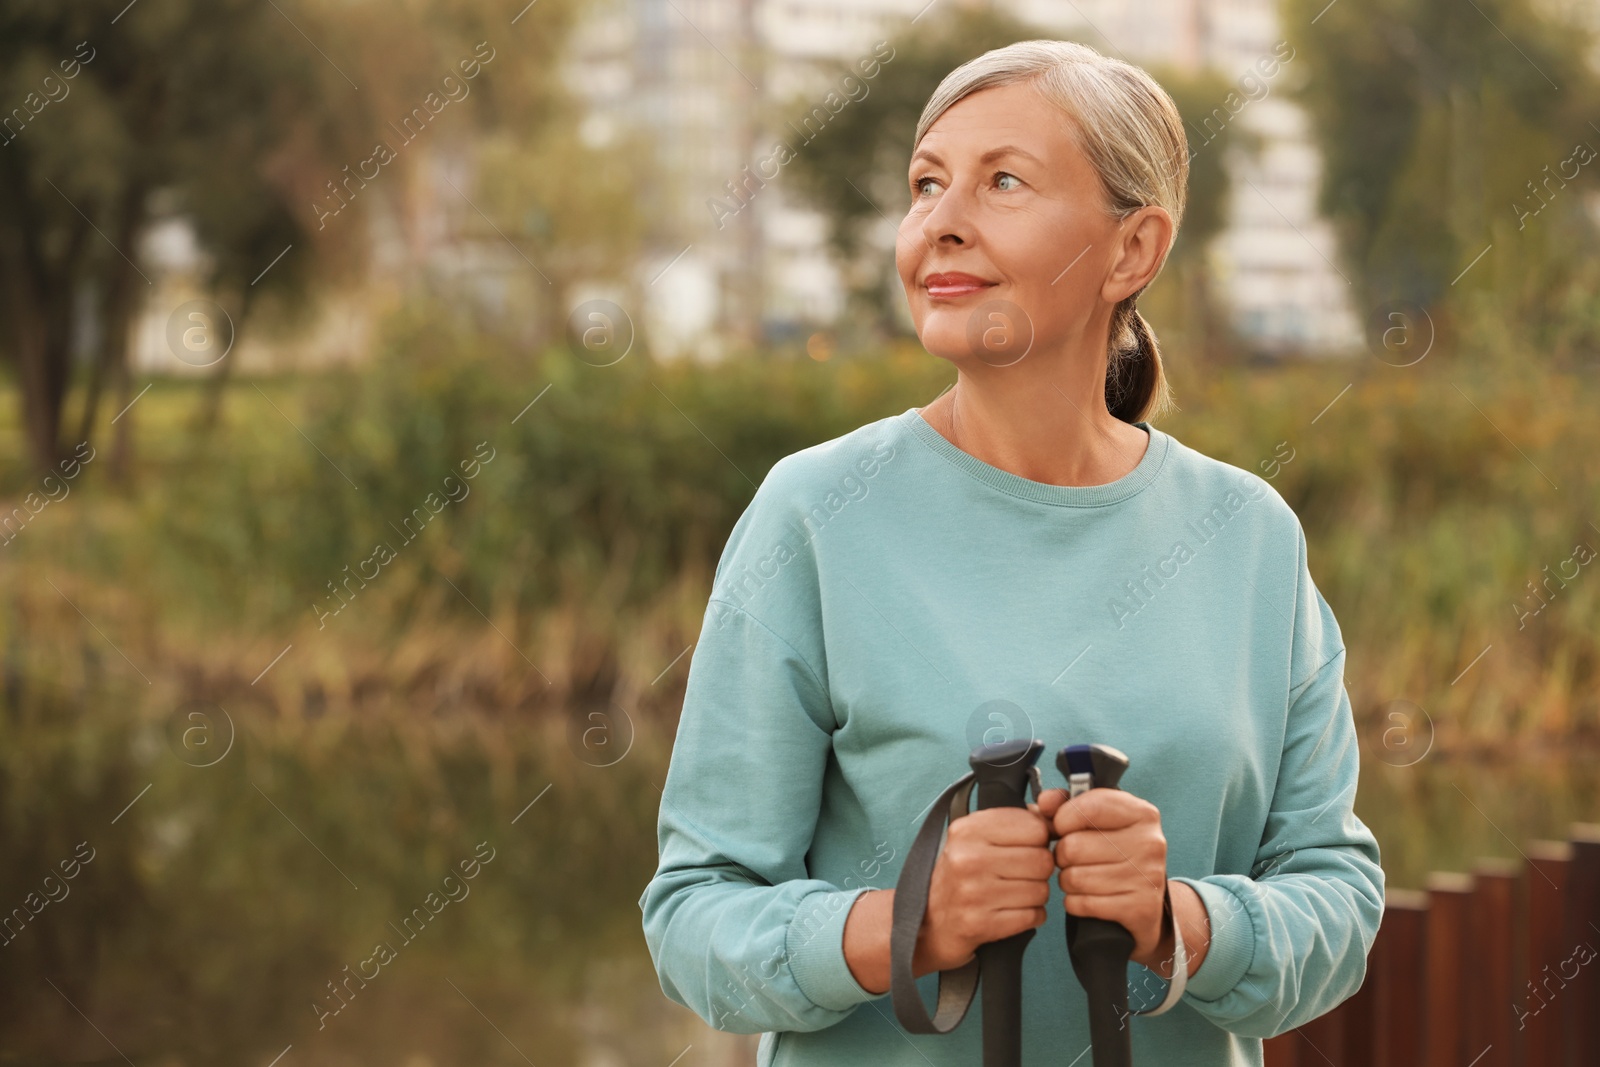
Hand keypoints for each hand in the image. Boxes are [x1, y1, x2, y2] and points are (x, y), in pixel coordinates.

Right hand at [914, 806, 1054, 973]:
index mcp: (969, 829)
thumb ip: (1020, 818)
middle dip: (1039, 870)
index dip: (1039, 839)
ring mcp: (973, 893)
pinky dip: (1031, 916)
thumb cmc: (963, 874)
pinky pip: (1034, 916)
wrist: (929, 922)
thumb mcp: (979, 837)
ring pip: (1041, 890)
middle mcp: (968, 857)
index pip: (1035, 827)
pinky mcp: (980, 924)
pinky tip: (1011, 911)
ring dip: (1035, 895)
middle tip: (1021, 874)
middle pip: (1042, 860)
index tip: (1027, 847)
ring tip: (1014, 893)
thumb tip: (1057, 805)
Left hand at [1035, 787, 1169, 969]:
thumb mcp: (1100, 819)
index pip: (1089, 808)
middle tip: (1072, 858)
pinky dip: (1075, 902)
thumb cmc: (1116, 851)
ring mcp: (1147, 877)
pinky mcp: (1138, 908)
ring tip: (1080, 876)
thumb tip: (1045, 801)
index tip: (1062, 827)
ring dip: (1067, 880)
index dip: (1063, 819)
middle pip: (1073, 846)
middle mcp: (1149, 843)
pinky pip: (1081, 903)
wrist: (1147, 901)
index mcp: (1142, 814)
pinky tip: (1087, 896)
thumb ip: (1068, 802)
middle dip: (1062, 854)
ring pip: (1074, 878)